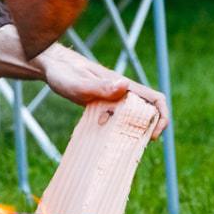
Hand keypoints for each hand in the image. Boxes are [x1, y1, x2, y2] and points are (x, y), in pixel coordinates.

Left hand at [32, 45, 169, 139]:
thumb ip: (101, 86)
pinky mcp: (104, 104)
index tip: (152, 135)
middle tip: (134, 145)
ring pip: (134, 116)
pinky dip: (119, 130)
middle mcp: (123, 92)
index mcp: (123, 85)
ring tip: (121, 145)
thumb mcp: (79, 83)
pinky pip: (119, 119)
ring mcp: (114, 99)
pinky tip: (107, 140)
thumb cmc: (64, 73)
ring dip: (134, 131)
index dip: (161, 117)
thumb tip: (125, 86)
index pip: (155, 99)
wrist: (53, 67)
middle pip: (148, 111)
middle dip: (148, 128)